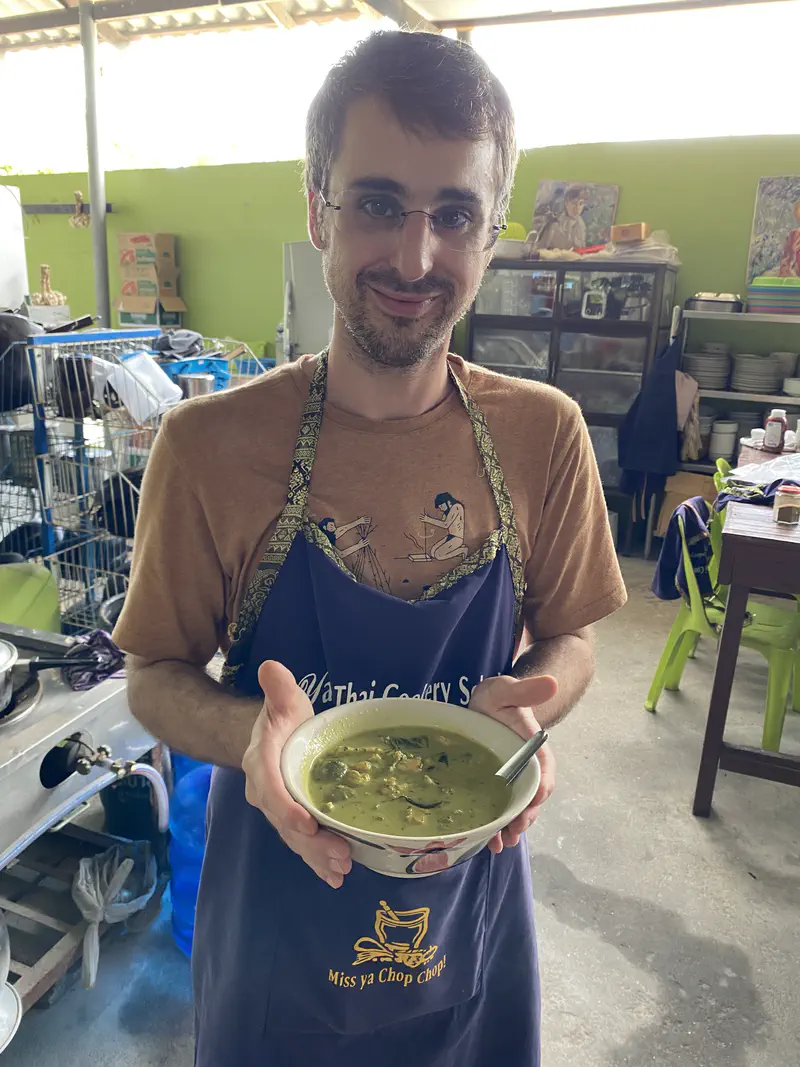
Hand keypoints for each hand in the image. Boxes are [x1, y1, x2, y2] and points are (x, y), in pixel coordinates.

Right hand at [242, 660, 351, 887]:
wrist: (272, 738)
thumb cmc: (281, 719)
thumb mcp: (283, 701)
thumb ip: (279, 688)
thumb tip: (272, 667)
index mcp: (261, 763)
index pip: (271, 789)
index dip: (286, 808)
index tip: (306, 822)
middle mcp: (266, 793)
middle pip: (286, 823)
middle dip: (311, 842)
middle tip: (340, 855)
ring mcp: (279, 811)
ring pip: (296, 839)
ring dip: (318, 857)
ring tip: (342, 869)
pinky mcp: (293, 822)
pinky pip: (303, 845)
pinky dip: (318, 862)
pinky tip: (336, 878)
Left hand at [469, 674, 557, 853]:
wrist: (483, 706)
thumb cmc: (497, 698)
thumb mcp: (506, 691)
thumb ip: (524, 690)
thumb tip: (550, 683)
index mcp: (534, 749)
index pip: (544, 774)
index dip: (540, 790)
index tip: (533, 802)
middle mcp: (527, 770)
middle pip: (532, 799)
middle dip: (525, 817)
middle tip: (512, 831)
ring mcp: (511, 781)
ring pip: (517, 809)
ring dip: (511, 828)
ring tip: (500, 844)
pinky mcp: (495, 788)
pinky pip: (501, 810)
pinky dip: (497, 827)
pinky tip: (489, 842)